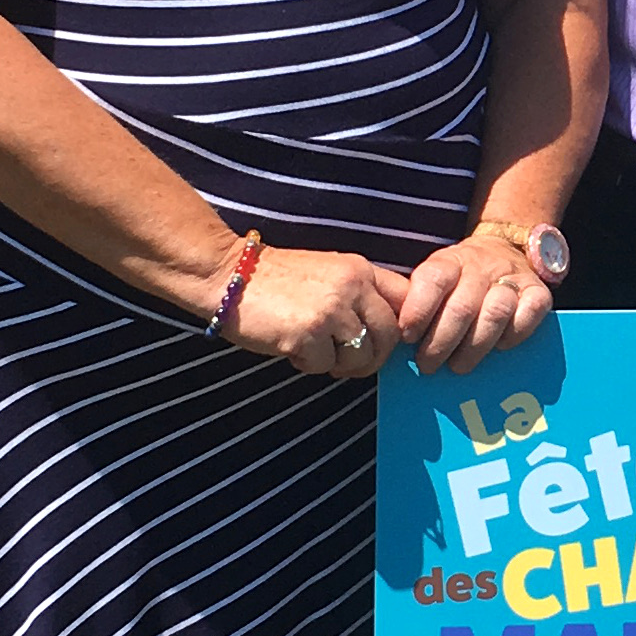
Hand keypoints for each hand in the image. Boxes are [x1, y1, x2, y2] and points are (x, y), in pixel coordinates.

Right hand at [217, 245, 407, 378]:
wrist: (229, 274)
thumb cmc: (277, 279)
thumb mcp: (329, 273)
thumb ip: (359, 295)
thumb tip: (388, 334)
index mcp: (361, 269)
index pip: (406, 301)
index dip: (401, 327)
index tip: (382, 340)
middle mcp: (352, 287)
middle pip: (389, 336)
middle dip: (372, 357)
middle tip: (350, 362)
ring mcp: (331, 311)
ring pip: (361, 356)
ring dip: (341, 365)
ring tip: (316, 353)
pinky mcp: (307, 334)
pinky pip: (325, 365)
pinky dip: (310, 365)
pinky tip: (293, 350)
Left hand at [396, 235, 556, 372]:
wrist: (505, 248)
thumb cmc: (460, 279)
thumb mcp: (435, 279)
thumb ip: (418, 302)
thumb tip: (395, 342)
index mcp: (450, 261)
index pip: (433, 279)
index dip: (418, 310)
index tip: (407, 336)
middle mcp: (481, 266)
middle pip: (462, 306)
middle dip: (441, 342)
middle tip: (428, 365)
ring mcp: (512, 277)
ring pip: (496, 312)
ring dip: (474, 346)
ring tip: (458, 366)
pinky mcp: (539, 291)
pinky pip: (531, 313)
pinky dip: (515, 333)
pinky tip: (501, 346)